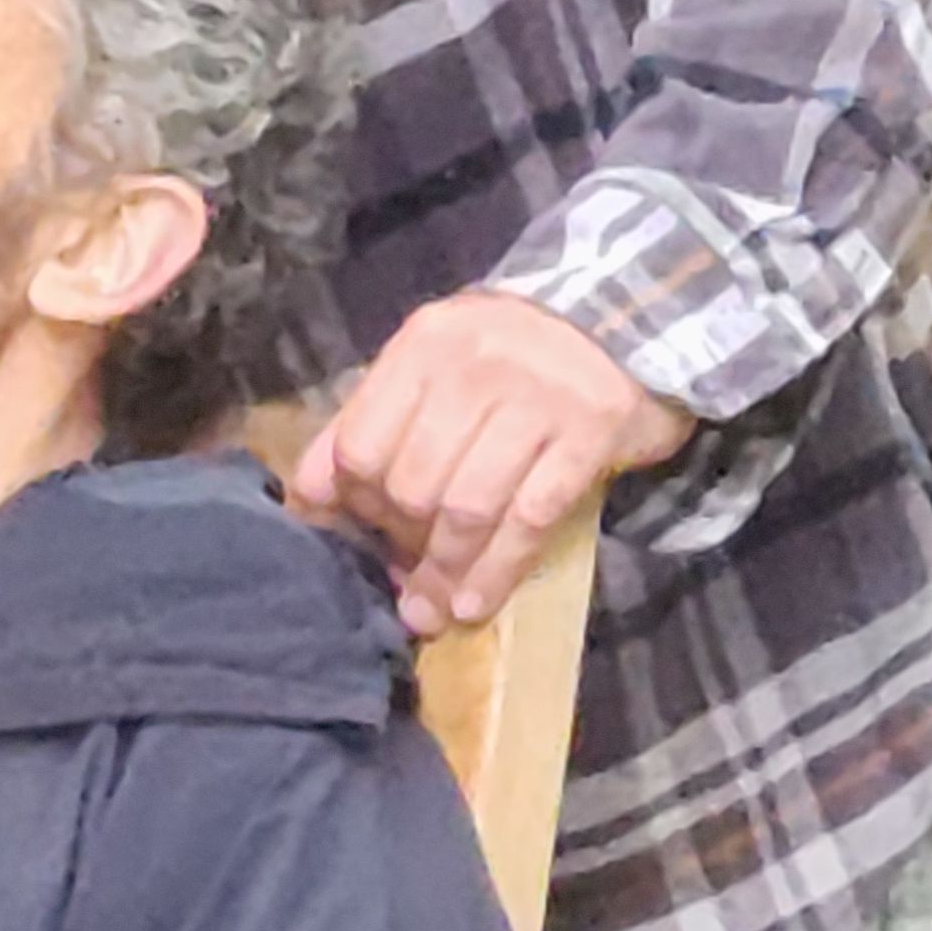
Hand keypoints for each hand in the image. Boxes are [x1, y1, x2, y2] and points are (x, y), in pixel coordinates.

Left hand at [290, 291, 690, 635]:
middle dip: (401, 542)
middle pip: (412, 482)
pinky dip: (498, 569)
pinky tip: (476, 603)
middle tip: (406, 574)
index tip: (363, 534)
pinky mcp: (591, 434)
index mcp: (424, 345)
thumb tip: (307, 497)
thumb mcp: (433, 363)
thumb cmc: (511, 352)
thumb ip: (370, 419)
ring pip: (468, 507)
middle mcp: (475, 367)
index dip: (354, 502)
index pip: (361, 443)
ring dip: (444, 571)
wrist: (624, 320)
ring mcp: (538, 400)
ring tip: (431, 610)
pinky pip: (531, 518)